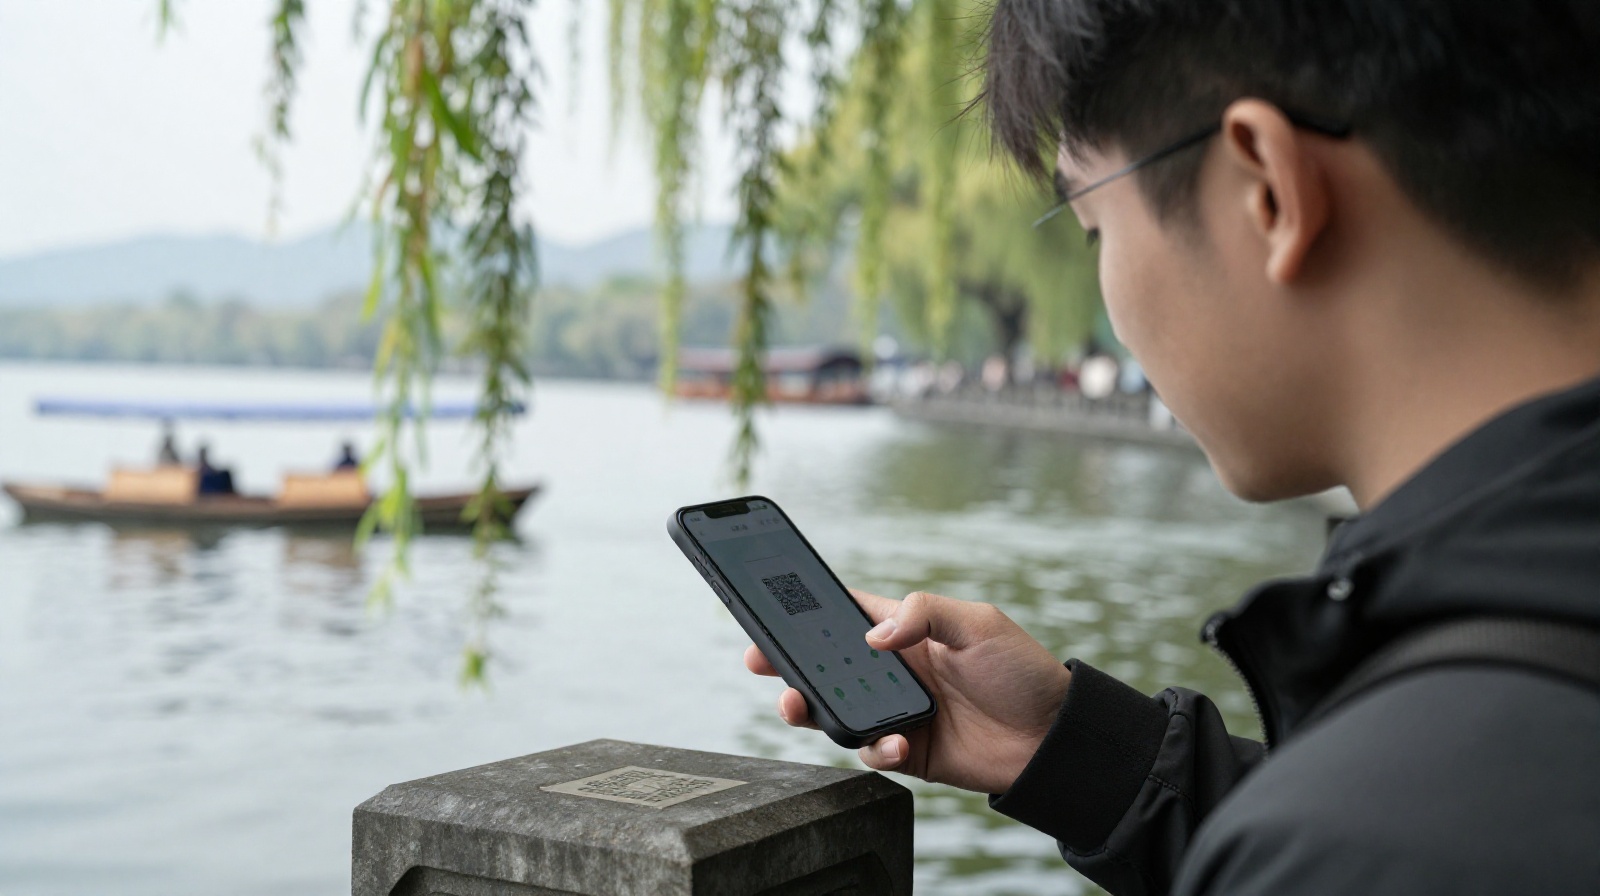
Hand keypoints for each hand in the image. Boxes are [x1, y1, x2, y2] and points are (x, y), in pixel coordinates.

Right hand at [744, 589, 1071, 794]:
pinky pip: (870, 750)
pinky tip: (895, 741)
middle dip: (788, 663)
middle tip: (759, 660)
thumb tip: (873, 636)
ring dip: (809, 708)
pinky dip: (873, 747)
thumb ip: (924, 614)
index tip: (770, 611)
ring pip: (834, 710)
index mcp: (908, 631)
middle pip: (826, 664)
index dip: (807, 611)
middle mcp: (894, 670)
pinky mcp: (906, 750)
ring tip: (796, 705)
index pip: (847, 614)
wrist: (1053, 739)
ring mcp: (896, 711)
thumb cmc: (1022, 671)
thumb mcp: (978, 623)